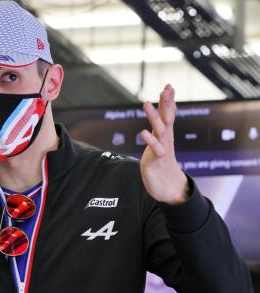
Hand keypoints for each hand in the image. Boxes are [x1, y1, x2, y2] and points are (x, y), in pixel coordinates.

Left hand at [140, 84, 188, 204]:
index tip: (169, 86)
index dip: (168, 100)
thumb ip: (159, 129)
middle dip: (166, 103)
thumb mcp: (160, 142)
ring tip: (146, 103)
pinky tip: (143, 132)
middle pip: (167, 118)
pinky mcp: (158, 160)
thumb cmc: (161, 162)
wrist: (168, 187)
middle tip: (166, 88)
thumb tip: (160, 116)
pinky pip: (155, 149)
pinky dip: (150, 140)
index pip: (168, 114)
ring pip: (160, 130)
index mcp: (165, 134)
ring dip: (153, 117)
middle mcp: (166, 139)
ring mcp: (163, 148)